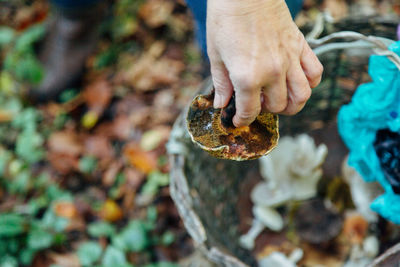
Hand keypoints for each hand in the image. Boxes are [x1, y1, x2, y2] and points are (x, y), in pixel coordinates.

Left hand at [207, 0, 322, 126]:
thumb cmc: (226, 21)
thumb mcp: (216, 56)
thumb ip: (221, 84)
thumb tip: (221, 105)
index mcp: (248, 77)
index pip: (250, 112)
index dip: (243, 120)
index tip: (239, 121)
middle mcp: (272, 73)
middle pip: (278, 106)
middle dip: (266, 111)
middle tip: (256, 104)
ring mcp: (289, 60)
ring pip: (302, 96)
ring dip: (293, 106)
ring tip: (281, 102)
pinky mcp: (300, 47)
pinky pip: (315, 73)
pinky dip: (310, 83)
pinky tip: (297, 82)